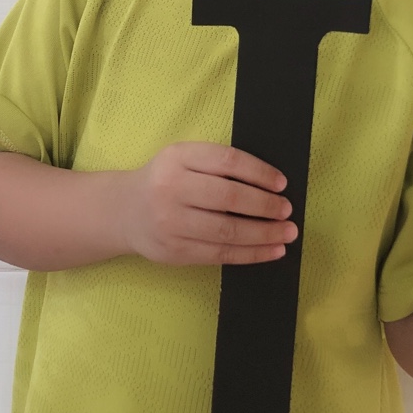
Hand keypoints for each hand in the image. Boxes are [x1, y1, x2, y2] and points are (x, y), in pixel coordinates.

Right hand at [118, 141, 296, 265]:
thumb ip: (217, 165)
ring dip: (264, 234)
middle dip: (265, 206)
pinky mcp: (175, 251)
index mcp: (178, 157)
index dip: (259, 173)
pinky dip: (251, 254)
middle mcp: (171, 188)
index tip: (281, 184)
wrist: (124, 211)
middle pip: (229, 197)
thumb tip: (270, 184)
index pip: (227, 161)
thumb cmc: (166, 181)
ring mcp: (171, 223)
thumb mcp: (183, 159)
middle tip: (287, 211)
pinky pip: (220, 254)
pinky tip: (271, 251)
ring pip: (227, 231)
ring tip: (287, 234)